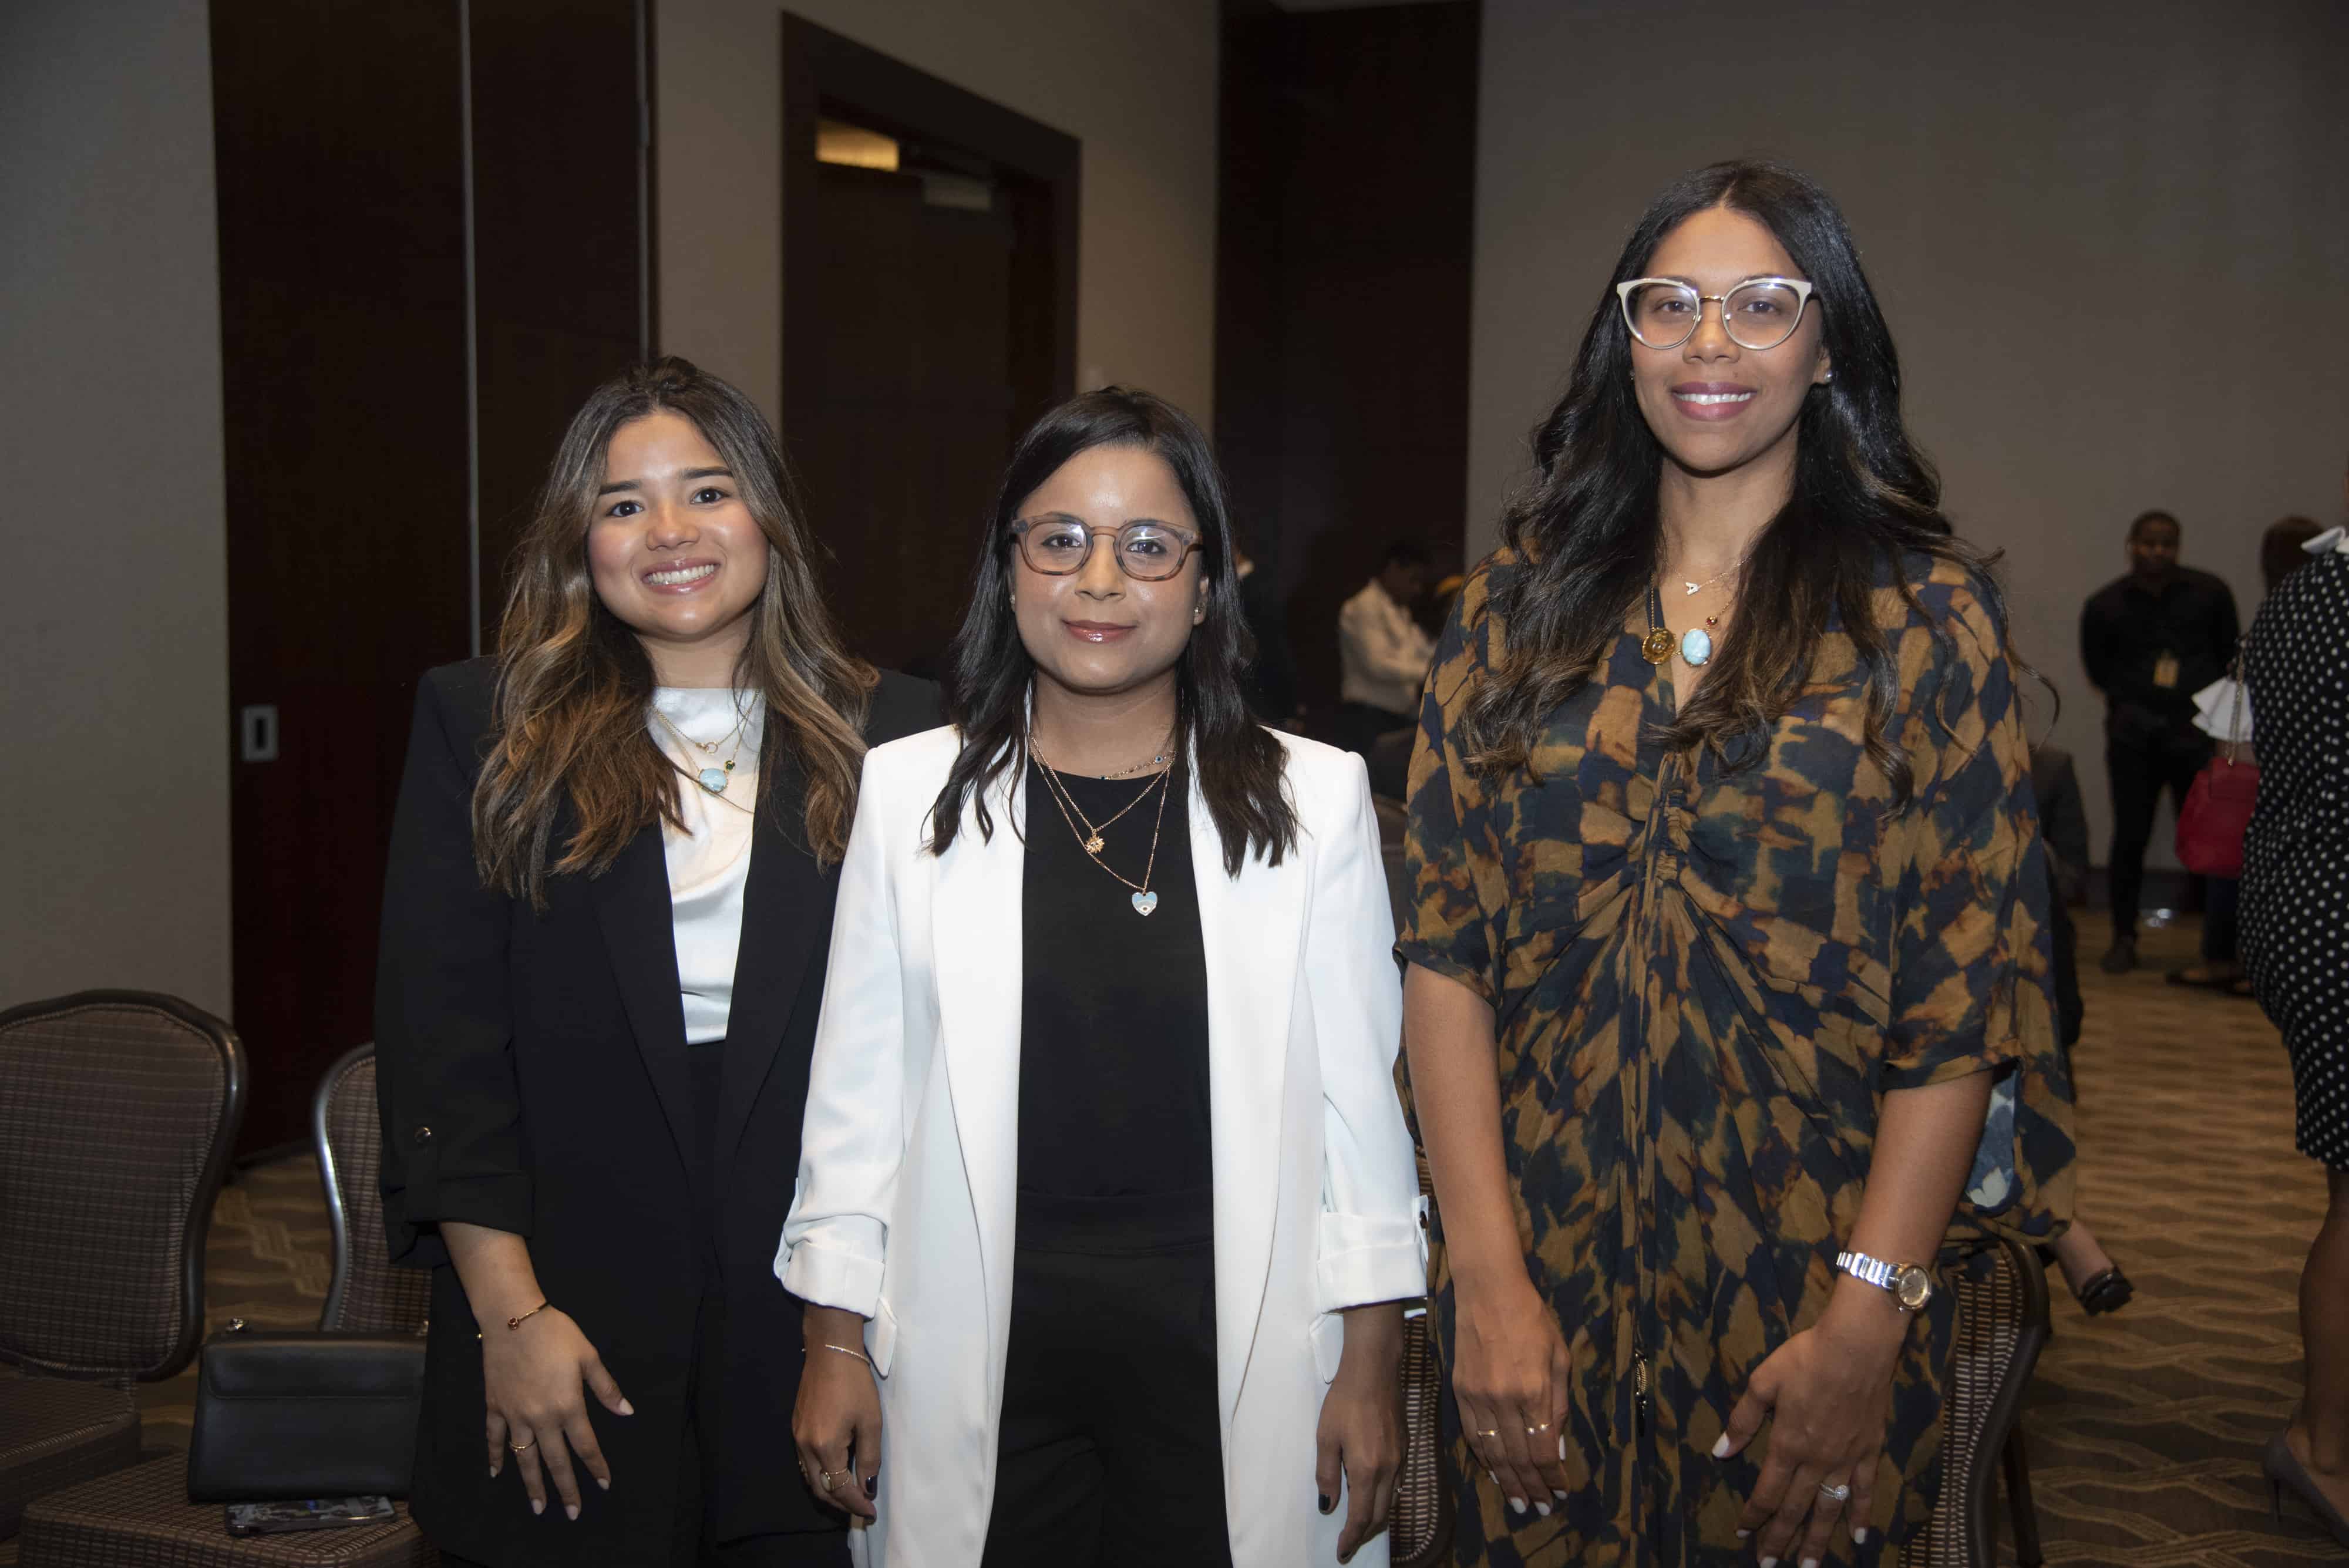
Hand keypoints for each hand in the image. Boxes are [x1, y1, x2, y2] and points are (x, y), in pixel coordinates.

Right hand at [482, 1307, 631, 1520]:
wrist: (513, 1318)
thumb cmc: (556, 1334)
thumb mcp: (588, 1357)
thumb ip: (606, 1388)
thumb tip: (626, 1412)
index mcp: (568, 1406)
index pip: (586, 1446)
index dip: (596, 1467)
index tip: (604, 1485)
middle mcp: (541, 1418)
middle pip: (555, 1461)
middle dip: (566, 1489)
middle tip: (572, 1513)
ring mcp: (514, 1415)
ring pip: (524, 1458)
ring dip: (531, 1484)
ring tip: (539, 1507)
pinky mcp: (495, 1407)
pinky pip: (494, 1438)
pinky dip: (495, 1456)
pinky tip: (496, 1473)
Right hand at [793, 1307, 880, 1519]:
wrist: (830, 1351)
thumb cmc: (855, 1384)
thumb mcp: (871, 1421)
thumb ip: (869, 1458)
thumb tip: (867, 1487)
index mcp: (825, 1447)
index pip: (840, 1488)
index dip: (856, 1504)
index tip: (870, 1513)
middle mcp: (805, 1447)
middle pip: (820, 1489)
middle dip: (841, 1504)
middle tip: (861, 1509)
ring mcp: (796, 1437)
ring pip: (810, 1477)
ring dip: (829, 1491)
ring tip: (851, 1495)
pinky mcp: (795, 1427)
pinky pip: (805, 1462)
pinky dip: (820, 1474)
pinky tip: (835, 1471)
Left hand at [1314, 1305, 1404, 1563]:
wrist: (1374, 1370)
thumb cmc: (1344, 1400)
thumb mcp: (1326, 1437)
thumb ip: (1326, 1474)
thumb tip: (1329, 1505)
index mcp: (1367, 1470)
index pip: (1361, 1517)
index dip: (1352, 1538)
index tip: (1342, 1551)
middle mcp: (1389, 1470)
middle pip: (1380, 1515)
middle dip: (1364, 1534)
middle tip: (1349, 1543)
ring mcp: (1401, 1459)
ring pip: (1390, 1500)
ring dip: (1375, 1517)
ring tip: (1359, 1524)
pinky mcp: (1406, 1447)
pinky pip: (1397, 1483)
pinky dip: (1384, 1497)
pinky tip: (1373, 1493)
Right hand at [1450, 1271, 1571, 1517]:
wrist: (1488, 1291)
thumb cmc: (1533, 1319)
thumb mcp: (1560, 1357)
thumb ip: (1560, 1405)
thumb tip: (1557, 1449)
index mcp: (1535, 1391)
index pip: (1543, 1449)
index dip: (1552, 1477)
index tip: (1560, 1492)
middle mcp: (1504, 1399)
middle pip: (1518, 1457)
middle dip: (1531, 1486)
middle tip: (1539, 1507)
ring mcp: (1478, 1396)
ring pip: (1492, 1452)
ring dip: (1507, 1480)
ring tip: (1518, 1501)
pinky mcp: (1460, 1390)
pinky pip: (1471, 1434)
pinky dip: (1483, 1458)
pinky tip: (1493, 1472)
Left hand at [1718, 1294, 1904, 1564]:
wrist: (1856, 1347)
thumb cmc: (1806, 1358)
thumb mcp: (1763, 1382)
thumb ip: (1742, 1420)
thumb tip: (1720, 1451)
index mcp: (1787, 1445)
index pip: (1766, 1492)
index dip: (1753, 1515)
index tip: (1741, 1533)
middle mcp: (1816, 1461)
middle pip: (1794, 1509)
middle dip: (1779, 1539)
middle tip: (1768, 1564)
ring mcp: (1846, 1460)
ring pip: (1828, 1509)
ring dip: (1817, 1540)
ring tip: (1807, 1566)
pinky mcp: (1870, 1452)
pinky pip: (1866, 1491)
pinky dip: (1862, 1516)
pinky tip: (1857, 1538)